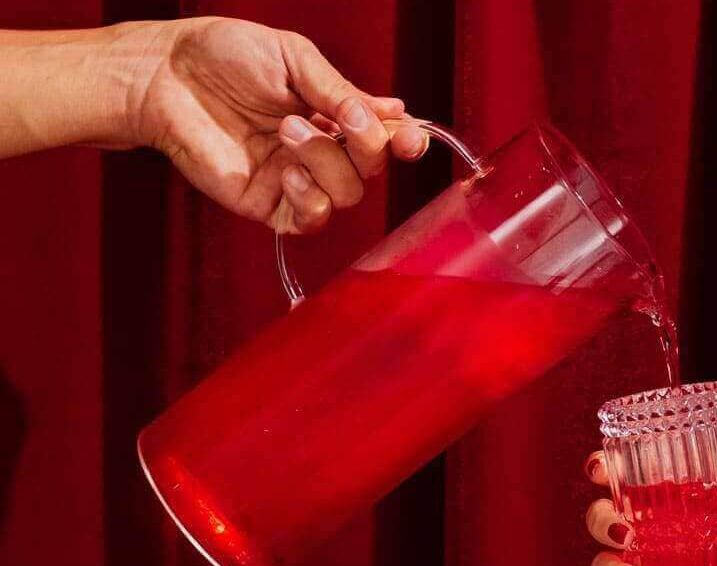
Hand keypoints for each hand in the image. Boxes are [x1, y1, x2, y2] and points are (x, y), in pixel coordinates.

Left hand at [123, 17, 426, 232]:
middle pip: (369, 171)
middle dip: (360, 146)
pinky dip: (310, 198)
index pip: (383, 139)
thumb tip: (393, 114)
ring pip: (346, 196)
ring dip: (324, 162)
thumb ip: (341, 91)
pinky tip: (287, 171)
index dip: (404, 143)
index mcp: (332, 115)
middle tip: (321, 118)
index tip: (411, 139)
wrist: (167, 77)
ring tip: (285, 131)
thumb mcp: (293, 58)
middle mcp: (320, 152)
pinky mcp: (270, 206)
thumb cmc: (224, 56)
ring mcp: (296, 182)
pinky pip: (312, 220)